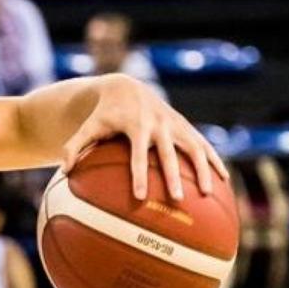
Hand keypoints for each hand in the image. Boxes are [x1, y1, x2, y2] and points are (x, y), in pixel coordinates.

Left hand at [62, 74, 228, 200]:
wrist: (125, 87)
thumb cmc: (103, 114)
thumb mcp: (87, 127)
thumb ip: (74, 147)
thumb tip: (64, 171)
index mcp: (135, 126)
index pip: (137, 155)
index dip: (138, 175)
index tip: (139, 197)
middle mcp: (159, 124)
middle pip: (168, 154)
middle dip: (174, 177)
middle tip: (177, 200)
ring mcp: (175, 124)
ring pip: (194, 147)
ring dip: (203, 169)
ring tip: (208, 193)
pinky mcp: (185, 126)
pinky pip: (203, 145)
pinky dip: (214, 160)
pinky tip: (224, 181)